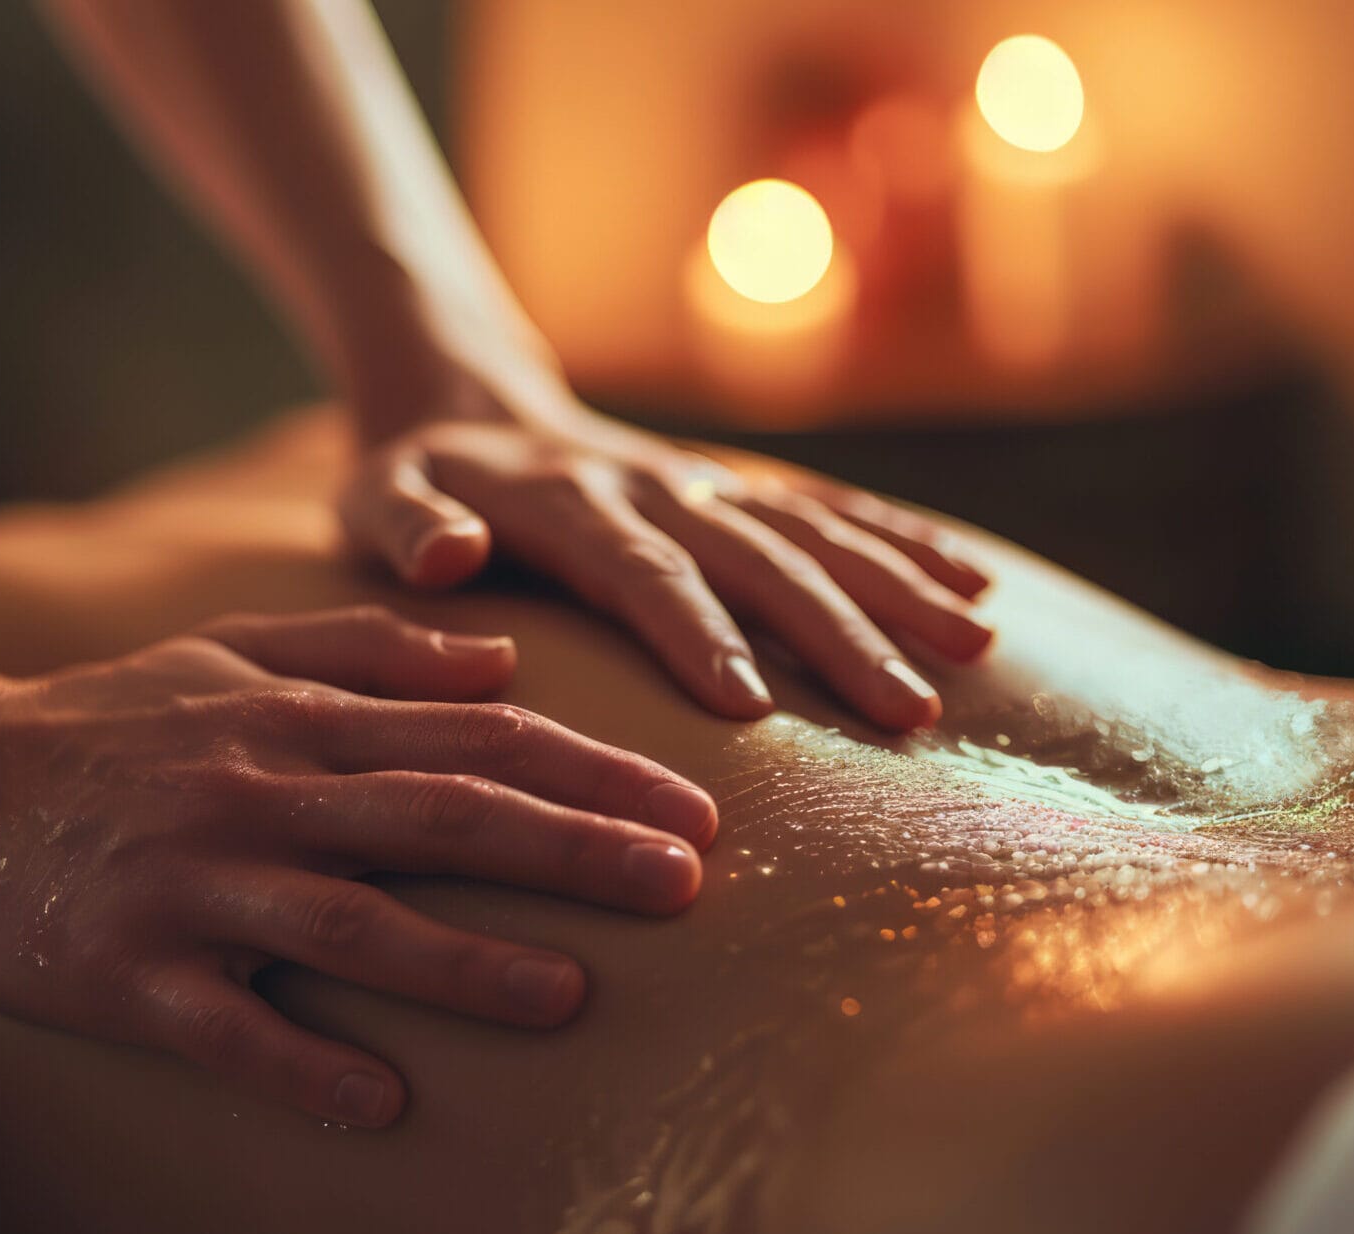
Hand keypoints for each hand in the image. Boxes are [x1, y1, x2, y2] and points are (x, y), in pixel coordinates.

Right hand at [0, 607, 718, 1126]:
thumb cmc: (97, 721)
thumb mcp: (230, 652)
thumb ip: (367, 648)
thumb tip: (504, 659)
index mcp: (296, 721)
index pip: (473, 740)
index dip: (589, 773)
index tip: (695, 808)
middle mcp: (259, 793)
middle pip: (439, 815)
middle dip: (570, 847)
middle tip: (687, 882)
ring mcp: (191, 881)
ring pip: (346, 920)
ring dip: (460, 961)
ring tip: (569, 996)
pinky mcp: (124, 966)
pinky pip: (223, 1021)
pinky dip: (299, 1060)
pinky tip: (380, 1103)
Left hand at [340, 404, 994, 732]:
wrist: (471, 403)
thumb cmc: (415, 482)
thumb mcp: (376, 500)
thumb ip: (405, 527)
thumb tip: (446, 556)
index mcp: (573, 505)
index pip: (645, 573)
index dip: (697, 632)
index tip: (753, 701)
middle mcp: (660, 487)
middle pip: (760, 561)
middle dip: (839, 634)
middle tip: (906, 710)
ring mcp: (711, 485)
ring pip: (819, 535)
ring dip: (898, 589)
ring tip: (973, 648)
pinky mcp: (743, 490)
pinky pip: (836, 512)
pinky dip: (907, 544)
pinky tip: (977, 587)